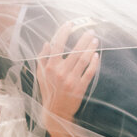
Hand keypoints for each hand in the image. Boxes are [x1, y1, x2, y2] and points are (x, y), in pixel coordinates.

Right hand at [37, 22, 99, 136]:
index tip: (70, 23)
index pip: (57, 45)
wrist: (55, 112)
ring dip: (90, 48)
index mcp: (49, 67)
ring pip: (83, 59)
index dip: (63, 32)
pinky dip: (93, 63)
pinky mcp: (80, 88)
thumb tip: (47, 43)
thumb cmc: (48, 91)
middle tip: (90, 30)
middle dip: (83, 38)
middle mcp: (60, 72)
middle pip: (74, 50)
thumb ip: (42, 58)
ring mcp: (71, 80)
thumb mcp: (41, 75)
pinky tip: (96, 55)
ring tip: (95, 39)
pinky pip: (89, 72)